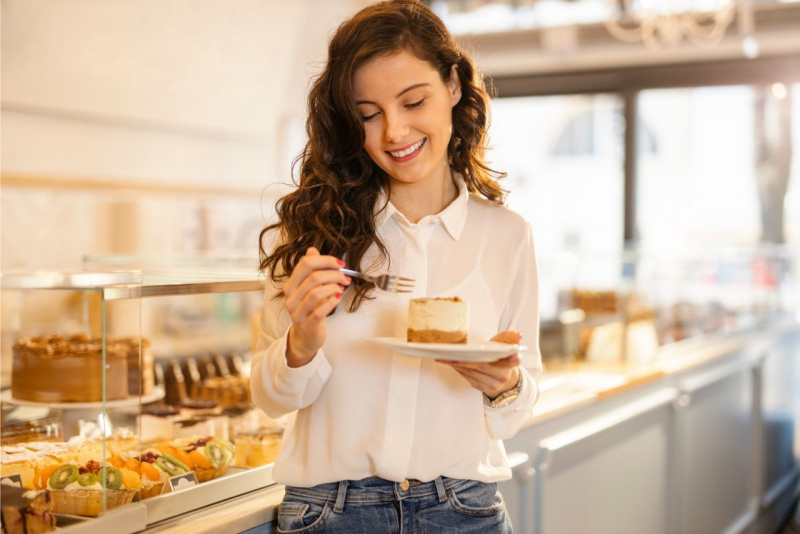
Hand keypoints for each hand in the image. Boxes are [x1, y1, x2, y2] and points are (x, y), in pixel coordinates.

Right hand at [284, 247, 350, 367]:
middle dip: (334, 275)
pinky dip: (332, 302)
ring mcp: (297, 312)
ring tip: (341, 289)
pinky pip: (320, 310)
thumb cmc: (310, 309)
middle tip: (345, 278)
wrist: (306, 336)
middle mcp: (290, 298)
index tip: (340, 264)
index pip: (305, 264)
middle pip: (313, 277)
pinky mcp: (307, 325)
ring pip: (316, 293)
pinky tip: (338, 298)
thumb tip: (312, 250)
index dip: (325, 260)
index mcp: (291, 285)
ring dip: (334, 288)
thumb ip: (311, 270)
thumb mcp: (310, 288)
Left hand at [438, 330, 521, 397]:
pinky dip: (459, 370)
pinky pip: (469, 378)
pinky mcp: (484, 389)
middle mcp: (504, 375)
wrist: (501, 377)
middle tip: (450, 353)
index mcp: (511, 362)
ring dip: (458, 364)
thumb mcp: (503, 346)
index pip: (514, 359)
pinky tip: (452, 364)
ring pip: (473, 372)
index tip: (513, 356)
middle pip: (482, 365)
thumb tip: (518, 335)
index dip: (514, 358)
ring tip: (446, 357)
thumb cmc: (499, 358)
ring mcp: (494, 384)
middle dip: (465, 359)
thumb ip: (507, 339)